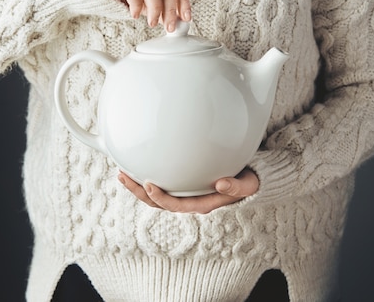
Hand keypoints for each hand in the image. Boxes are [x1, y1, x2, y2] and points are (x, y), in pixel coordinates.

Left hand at [118, 168, 258, 213]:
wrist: (251, 178)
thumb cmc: (248, 181)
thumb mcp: (248, 184)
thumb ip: (237, 186)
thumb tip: (221, 184)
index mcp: (203, 203)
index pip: (177, 205)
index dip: (161, 198)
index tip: (149, 185)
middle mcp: (191, 200)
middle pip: (159, 202)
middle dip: (139, 192)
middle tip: (123, 176)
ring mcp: (185, 193)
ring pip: (156, 195)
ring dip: (138, 186)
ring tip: (122, 173)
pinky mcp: (183, 184)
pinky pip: (162, 185)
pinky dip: (147, 179)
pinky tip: (137, 167)